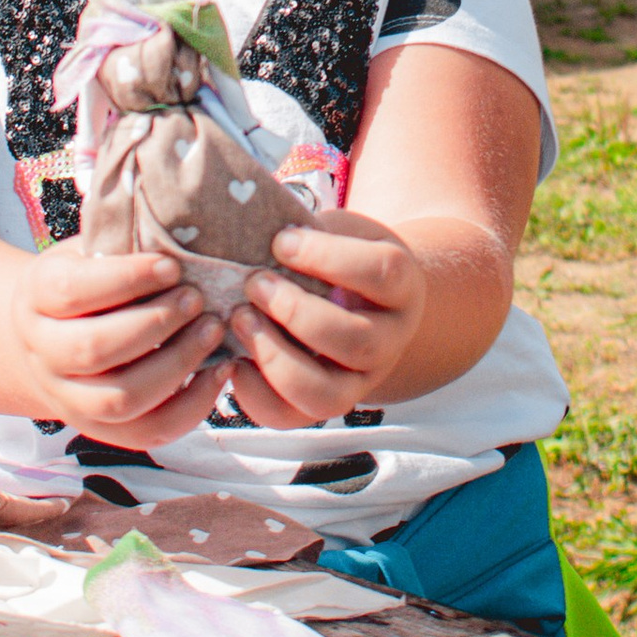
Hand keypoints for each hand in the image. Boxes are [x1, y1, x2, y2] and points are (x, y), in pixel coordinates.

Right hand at [10, 245, 232, 447]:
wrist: (51, 332)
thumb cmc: (88, 277)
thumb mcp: (91, 247)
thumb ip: (124, 239)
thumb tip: (185, 222)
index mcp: (36, 296)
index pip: (73, 290)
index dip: (126, 278)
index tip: (172, 265)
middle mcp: (42, 352)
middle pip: (93, 349)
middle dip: (155, 324)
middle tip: (197, 299)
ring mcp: (67, 398)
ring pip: (119, 399)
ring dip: (175, 366)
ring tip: (213, 331)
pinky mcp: (100, 430)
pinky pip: (146, 433)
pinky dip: (190, 408)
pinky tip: (220, 372)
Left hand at [224, 214, 427, 427]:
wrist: (362, 298)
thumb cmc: (340, 255)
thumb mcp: (336, 231)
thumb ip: (307, 230)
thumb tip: (247, 220)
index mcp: (402, 287)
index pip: (380, 272)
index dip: (327, 257)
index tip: (281, 241)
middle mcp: (390, 342)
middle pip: (355, 341)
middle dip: (296, 312)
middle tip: (255, 283)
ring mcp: (360, 382)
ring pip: (327, 395)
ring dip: (275, 357)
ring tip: (239, 319)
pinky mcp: (322, 405)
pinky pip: (290, 416)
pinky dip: (254, 392)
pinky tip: (233, 358)